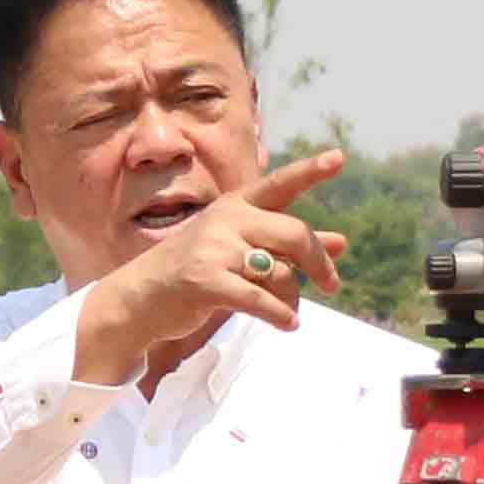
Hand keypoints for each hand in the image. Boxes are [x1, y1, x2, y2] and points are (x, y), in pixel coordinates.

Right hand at [76, 149, 352, 383]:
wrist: (140, 298)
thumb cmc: (197, 271)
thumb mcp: (242, 250)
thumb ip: (287, 244)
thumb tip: (342, 242)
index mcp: (236, 205)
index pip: (280, 184)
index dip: (311, 170)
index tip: (339, 158)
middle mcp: (227, 219)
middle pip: (294, 233)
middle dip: (319, 262)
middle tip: (332, 285)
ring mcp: (214, 248)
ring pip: (280, 272)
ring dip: (291, 298)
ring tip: (287, 312)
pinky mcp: (206, 280)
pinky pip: (259, 298)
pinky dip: (279, 315)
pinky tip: (289, 325)